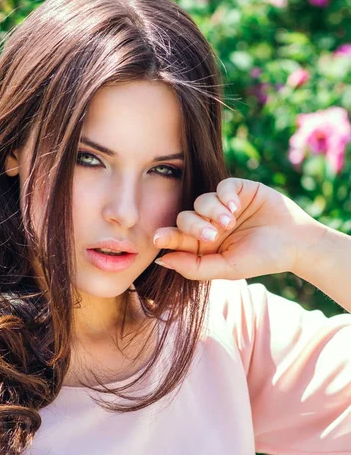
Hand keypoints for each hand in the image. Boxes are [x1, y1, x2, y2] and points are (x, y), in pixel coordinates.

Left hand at [153, 177, 319, 280]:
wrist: (296, 243)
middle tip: (212, 235)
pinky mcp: (238, 189)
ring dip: (213, 211)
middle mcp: (209, 224)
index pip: (178, 238)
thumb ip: (194, 266)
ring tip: (230, 222)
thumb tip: (162, 260)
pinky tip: (236, 207)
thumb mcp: (227, 268)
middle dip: (194, 226)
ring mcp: (223, 206)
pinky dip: (225, 195)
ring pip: (201, 201)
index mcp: (203, 245)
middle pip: (185, 218)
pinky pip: (221, 186)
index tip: (157, 238)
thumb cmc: (261, 259)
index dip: (166, 236)